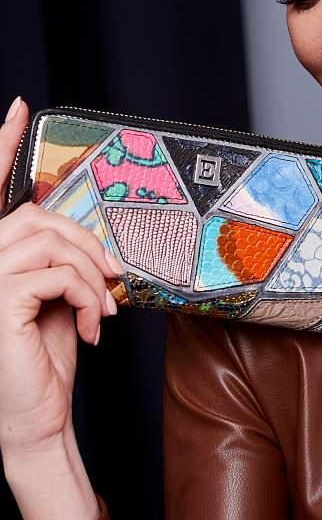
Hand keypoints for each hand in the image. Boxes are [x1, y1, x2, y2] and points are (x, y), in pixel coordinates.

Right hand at [0, 97, 122, 519]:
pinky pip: (60, 274)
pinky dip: (89, 295)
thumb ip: (63, 259)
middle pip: (37, 217)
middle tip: (111, 274)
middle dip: (84, 241)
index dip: (1, 144)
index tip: (18, 108)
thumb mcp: (60, 295)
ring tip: (104, 308)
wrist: (38, 411)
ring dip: (92, 275)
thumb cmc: (47, 354)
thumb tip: (89, 237)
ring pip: (52, 243)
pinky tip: (95, 324)